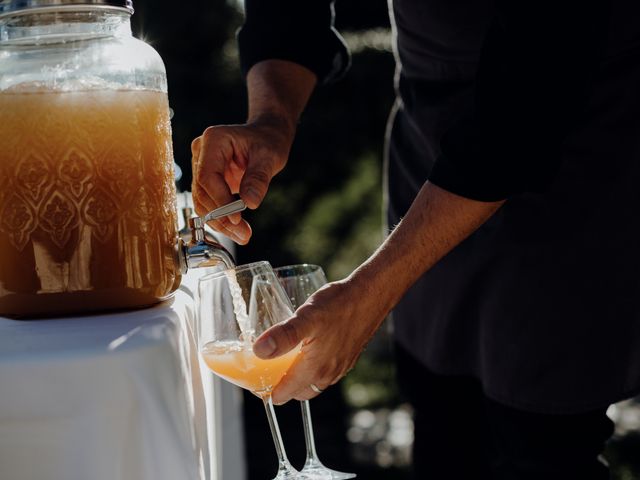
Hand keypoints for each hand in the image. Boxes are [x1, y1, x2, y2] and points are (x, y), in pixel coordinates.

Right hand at [191, 115, 294, 243]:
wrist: (265, 137)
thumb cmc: (267, 141)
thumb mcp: (269, 157)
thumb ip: (258, 178)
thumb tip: (250, 203)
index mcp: (213, 140)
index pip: (208, 176)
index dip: (220, 200)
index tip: (237, 218)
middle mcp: (201, 152)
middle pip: (202, 192)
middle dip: (221, 216)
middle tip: (243, 234)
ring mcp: (201, 166)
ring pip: (203, 202)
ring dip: (220, 222)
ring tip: (243, 235)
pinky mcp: (206, 181)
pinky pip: (209, 203)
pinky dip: (221, 218)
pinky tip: (237, 229)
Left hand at [253, 276, 389, 404]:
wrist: (371, 295)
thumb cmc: (339, 304)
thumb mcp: (306, 317)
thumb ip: (284, 336)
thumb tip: (259, 351)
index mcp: (315, 369)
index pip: (285, 393)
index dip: (267, 390)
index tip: (254, 382)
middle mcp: (328, 373)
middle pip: (299, 391)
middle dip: (282, 387)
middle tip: (266, 372)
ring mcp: (340, 366)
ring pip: (313, 382)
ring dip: (298, 378)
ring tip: (284, 362)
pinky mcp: (348, 357)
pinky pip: (326, 371)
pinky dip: (313, 368)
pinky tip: (308, 350)